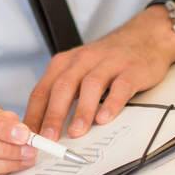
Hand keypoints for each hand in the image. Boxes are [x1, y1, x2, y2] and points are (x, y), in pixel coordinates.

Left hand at [23, 3, 174, 141]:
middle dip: (53, 115)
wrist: (145, 36)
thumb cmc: (107, 60)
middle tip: (48, 138)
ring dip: (81, 111)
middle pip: (62, 87)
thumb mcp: (79, 72)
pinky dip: (112, 103)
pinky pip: (120, 87)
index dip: (33, 115)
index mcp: (64, 64)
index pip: (42, 91)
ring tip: (76, 132)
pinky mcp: (131, 69)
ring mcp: (108, 63)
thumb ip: (63, 96)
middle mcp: (83, 60)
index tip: (29, 137)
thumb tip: (45, 130)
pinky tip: (105, 118)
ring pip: (90, 86)